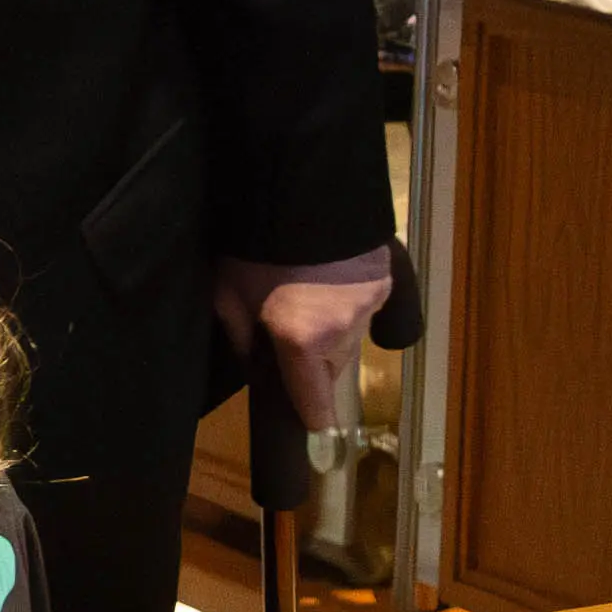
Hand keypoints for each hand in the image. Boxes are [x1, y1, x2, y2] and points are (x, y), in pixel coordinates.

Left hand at [215, 258, 382, 443]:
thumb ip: (240, 338)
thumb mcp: (227, 292)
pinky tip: (331, 280)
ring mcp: (369, 304)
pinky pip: (366, 307)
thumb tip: (255, 363)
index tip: (313, 427)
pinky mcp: (385, 278)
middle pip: (333, 368)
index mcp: (302, 339)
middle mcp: (343, 330)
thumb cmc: (252, 243)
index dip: (311, 418)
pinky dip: (350, 302)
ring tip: (308, 299)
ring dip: (333, 332)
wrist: (297, 185)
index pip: (314, 401)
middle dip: (314, 363)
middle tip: (289, 337)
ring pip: (351, 338)